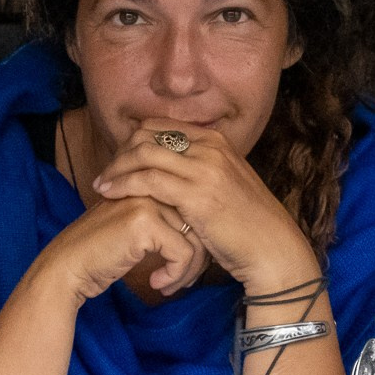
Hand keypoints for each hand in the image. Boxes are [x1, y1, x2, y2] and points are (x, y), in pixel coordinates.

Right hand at [32, 194, 210, 306]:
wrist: (68, 266)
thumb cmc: (100, 253)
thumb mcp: (137, 229)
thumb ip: (165, 221)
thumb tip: (204, 239)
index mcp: (150, 182)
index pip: (193, 207)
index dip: (198, 240)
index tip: (185, 266)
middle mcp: (150, 185)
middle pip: (198, 221)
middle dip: (198, 257)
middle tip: (185, 280)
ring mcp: (147, 200)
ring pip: (195, 238)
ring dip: (188, 270)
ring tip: (171, 285)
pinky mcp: (144, 221)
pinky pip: (182, 252)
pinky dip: (176, 274)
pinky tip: (158, 284)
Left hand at [90, 121, 316, 291]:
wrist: (272, 248)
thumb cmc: (249, 225)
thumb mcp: (226, 186)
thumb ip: (202, 172)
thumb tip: (174, 172)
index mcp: (216, 141)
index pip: (161, 126)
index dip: (134, 140)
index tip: (119, 159)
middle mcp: (210, 147)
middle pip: (148, 135)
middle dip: (120, 152)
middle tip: (106, 172)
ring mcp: (204, 168)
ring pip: (143, 153)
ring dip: (116, 168)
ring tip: (101, 185)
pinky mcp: (196, 194)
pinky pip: (148, 180)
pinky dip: (124, 184)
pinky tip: (110, 195)